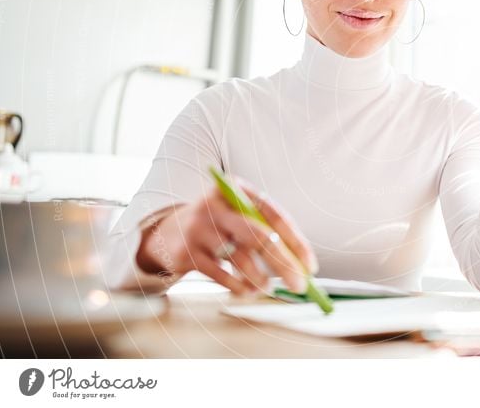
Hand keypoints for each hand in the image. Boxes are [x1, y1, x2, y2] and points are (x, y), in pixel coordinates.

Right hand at [137, 179, 316, 295]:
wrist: (170, 231)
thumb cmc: (220, 224)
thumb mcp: (240, 214)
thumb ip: (268, 230)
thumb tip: (302, 265)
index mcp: (236, 189)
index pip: (274, 215)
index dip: (296, 243)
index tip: (310, 266)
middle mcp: (217, 205)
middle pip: (259, 236)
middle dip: (283, 264)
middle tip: (300, 285)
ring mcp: (199, 228)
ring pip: (239, 257)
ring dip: (260, 278)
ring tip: (268, 288)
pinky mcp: (186, 252)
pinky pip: (220, 274)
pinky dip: (238, 286)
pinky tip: (248, 291)